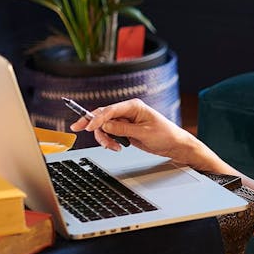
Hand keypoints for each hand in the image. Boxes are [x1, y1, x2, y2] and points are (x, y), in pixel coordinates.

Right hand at [68, 98, 192, 159]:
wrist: (175, 145)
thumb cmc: (166, 135)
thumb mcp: (144, 133)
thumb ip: (123, 129)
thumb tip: (105, 125)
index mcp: (134, 106)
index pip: (110, 110)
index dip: (96, 118)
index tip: (87, 126)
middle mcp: (127, 111)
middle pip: (102, 116)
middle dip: (92, 124)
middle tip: (78, 129)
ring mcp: (125, 121)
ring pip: (104, 127)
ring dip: (104, 137)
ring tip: (113, 147)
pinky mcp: (125, 130)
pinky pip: (109, 133)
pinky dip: (109, 141)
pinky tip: (116, 147)